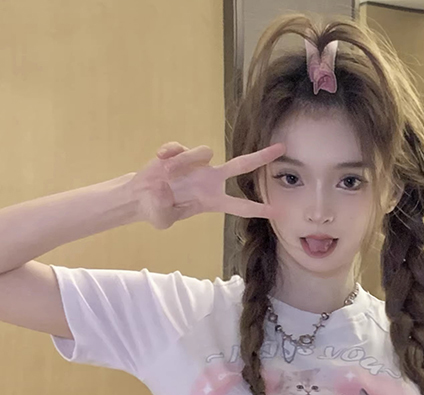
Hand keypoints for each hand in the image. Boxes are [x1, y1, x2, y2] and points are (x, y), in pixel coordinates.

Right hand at [131, 141, 285, 229]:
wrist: (141, 197)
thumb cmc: (157, 210)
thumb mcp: (162, 218)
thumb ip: (164, 209)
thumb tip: (164, 190)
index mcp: (212, 201)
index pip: (239, 206)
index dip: (258, 209)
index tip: (277, 212)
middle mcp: (210, 180)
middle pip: (241, 165)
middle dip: (262, 157)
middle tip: (281, 148)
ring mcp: (198, 165)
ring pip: (205, 152)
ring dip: (184, 163)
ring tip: (166, 175)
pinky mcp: (182, 153)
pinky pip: (181, 148)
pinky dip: (170, 154)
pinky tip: (160, 161)